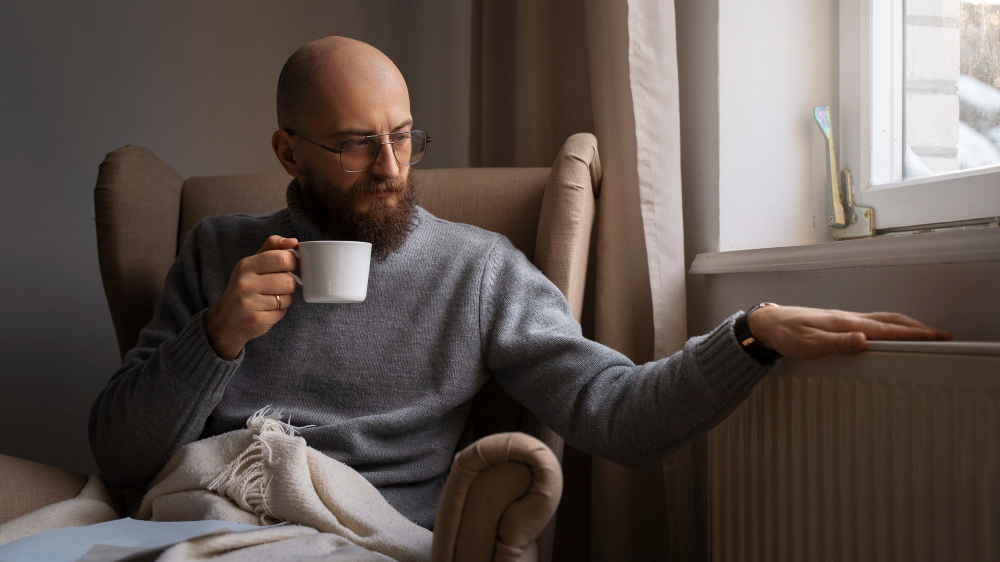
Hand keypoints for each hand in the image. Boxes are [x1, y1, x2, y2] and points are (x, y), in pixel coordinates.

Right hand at [205, 236, 298, 359]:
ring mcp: (250, 303)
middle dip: (288, 284)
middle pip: (289, 280)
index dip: (291, 263)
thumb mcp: (253, 264)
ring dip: (284, 299)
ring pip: (287, 298)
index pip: (283, 258)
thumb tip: (294, 241)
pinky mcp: (257, 320)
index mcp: (246, 265)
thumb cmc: (245, 287)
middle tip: (277, 286)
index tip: (285, 267)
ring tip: (268, 299)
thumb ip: (273, 248)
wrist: (226, 320)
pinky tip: (265, 310)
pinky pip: (282, 313)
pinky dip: (278, 312)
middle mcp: (245, 283)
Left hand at [748, 306, 952, 360]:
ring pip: (883, 320)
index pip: (888, 329)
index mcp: (847, 323)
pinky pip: (872, 322)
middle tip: (942, 336)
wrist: (768, 323)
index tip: (939, 337)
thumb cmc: (786, 335)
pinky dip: (889, 326)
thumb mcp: (808, 344)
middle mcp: (850, 318)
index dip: (915, 334)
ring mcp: (845, 319)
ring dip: (905, 326)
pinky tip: (889, 333)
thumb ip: (836, 344)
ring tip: (923, 334)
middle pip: (892, 321)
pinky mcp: (838, 323)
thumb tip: (863, 341)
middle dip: (918, 328)